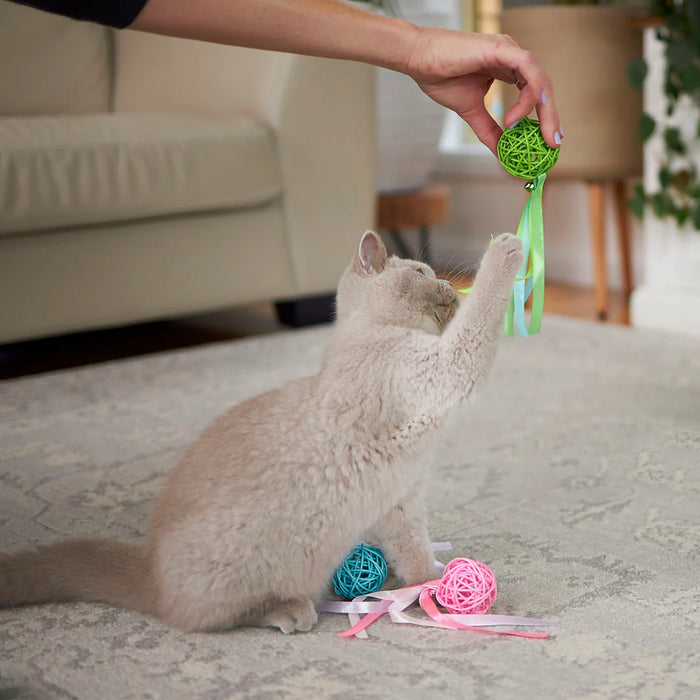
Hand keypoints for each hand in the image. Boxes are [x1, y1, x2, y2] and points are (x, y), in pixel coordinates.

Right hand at [404, 28, 560, 155]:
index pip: (535, 92)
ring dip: (545, 110)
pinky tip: (514, 119)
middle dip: (551, 117)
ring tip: (538, 136)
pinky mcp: (502, 48)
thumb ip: (489, 130)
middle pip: (543, 88)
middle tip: (554, 143)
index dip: (545, 116)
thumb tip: (501, 153)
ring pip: (540, 80)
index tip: (548, 140)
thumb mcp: (470, 111)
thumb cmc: (440, 77)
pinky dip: (527, 96)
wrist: (419, 60)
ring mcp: (509, 51)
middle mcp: (512, 58)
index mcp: (507, 69)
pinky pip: (527, 71)